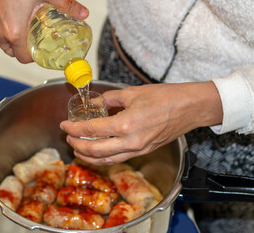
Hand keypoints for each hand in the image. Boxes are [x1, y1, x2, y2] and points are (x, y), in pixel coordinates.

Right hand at [0, 0, 88, 62]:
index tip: (41, 51)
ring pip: (2, 40)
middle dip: (24, 49)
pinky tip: (15, 17)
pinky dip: (4, 28)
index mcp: (13, 32)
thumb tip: (82, 13)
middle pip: (12, 51)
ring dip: (13, 39)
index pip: (23, 58)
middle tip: (36, 41)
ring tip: (27, 29)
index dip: (34, 57)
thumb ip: (66, 5)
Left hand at [60, 82, 222, 164]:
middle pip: (94, 150)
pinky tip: (97, 152)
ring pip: (106, 160)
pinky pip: (118, 159)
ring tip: (78, 149)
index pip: (91, 130)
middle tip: (68, 138)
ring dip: (88, 156)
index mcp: (125, 124)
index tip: (64, 125)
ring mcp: (137, 150)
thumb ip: (110, 99)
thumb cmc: (165, 98)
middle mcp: (130, 142)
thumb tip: (97, 102)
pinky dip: (103, 158)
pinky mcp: (143, 152)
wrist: (189, 108)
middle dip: (77, 145)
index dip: (74, 128)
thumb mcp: (132, 93)